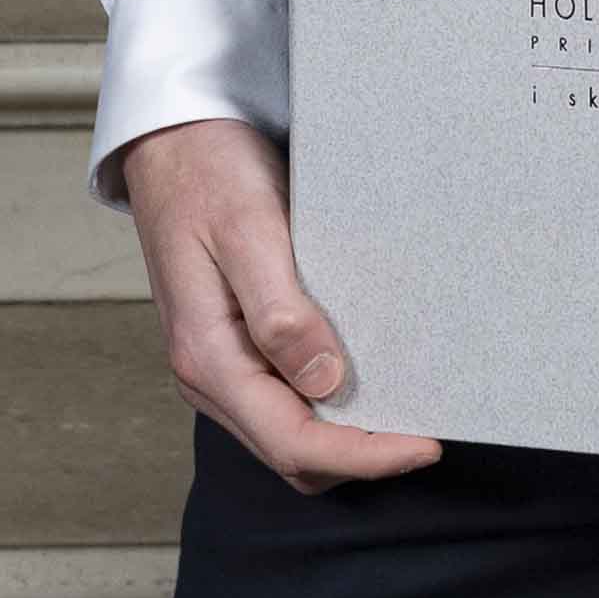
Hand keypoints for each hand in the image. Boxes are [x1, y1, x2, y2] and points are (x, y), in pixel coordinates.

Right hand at [119, 118, 444, 493]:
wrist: (171, 141)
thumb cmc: (206, 172)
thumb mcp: (248, 230)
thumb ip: (281, 312)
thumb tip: (326, 381)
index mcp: (208, 356)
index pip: (293, 443)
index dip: (363, 456)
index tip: (425, 445)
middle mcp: (208, 374)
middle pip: (292, 454)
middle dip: (360, 455)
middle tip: (427, 429)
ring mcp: (218, 364)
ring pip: (288, 435)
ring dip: (345, 436)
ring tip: (404, 407)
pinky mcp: (232, 346)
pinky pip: (283, 401)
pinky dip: (327, 407)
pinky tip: (363, 378)